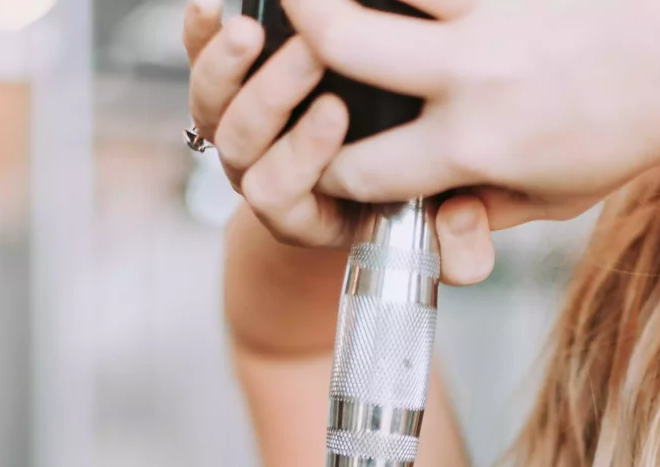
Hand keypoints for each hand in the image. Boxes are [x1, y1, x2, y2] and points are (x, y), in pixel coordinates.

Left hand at [183, 0, 496, 283]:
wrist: (365, 178)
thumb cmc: (404, 197)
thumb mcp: (434, 231)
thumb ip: (459, 249)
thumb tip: (462, 218)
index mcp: (300, 214)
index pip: (278, 191)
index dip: (302, 154)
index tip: (337, 114)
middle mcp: (259, 173)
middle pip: (240, 140)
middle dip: (273, 94)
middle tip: (312, 52)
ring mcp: (236, 130)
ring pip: (211, 102)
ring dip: (230, 63)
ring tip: (257, 27)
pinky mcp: (224, 87)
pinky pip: (197, 57)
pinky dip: (201, 31)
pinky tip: (215, 3)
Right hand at [281, 0, 659, 229]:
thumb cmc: (624, 135)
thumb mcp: (554, 199)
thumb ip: (482, 210)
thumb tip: (427, 225)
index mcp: (473, 145)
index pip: (360, 163)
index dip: (322, 168)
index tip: (316, 153)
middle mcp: (471, 73)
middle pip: (339, 37)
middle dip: (293, 25)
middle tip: (274, 12)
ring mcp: (494, 10)